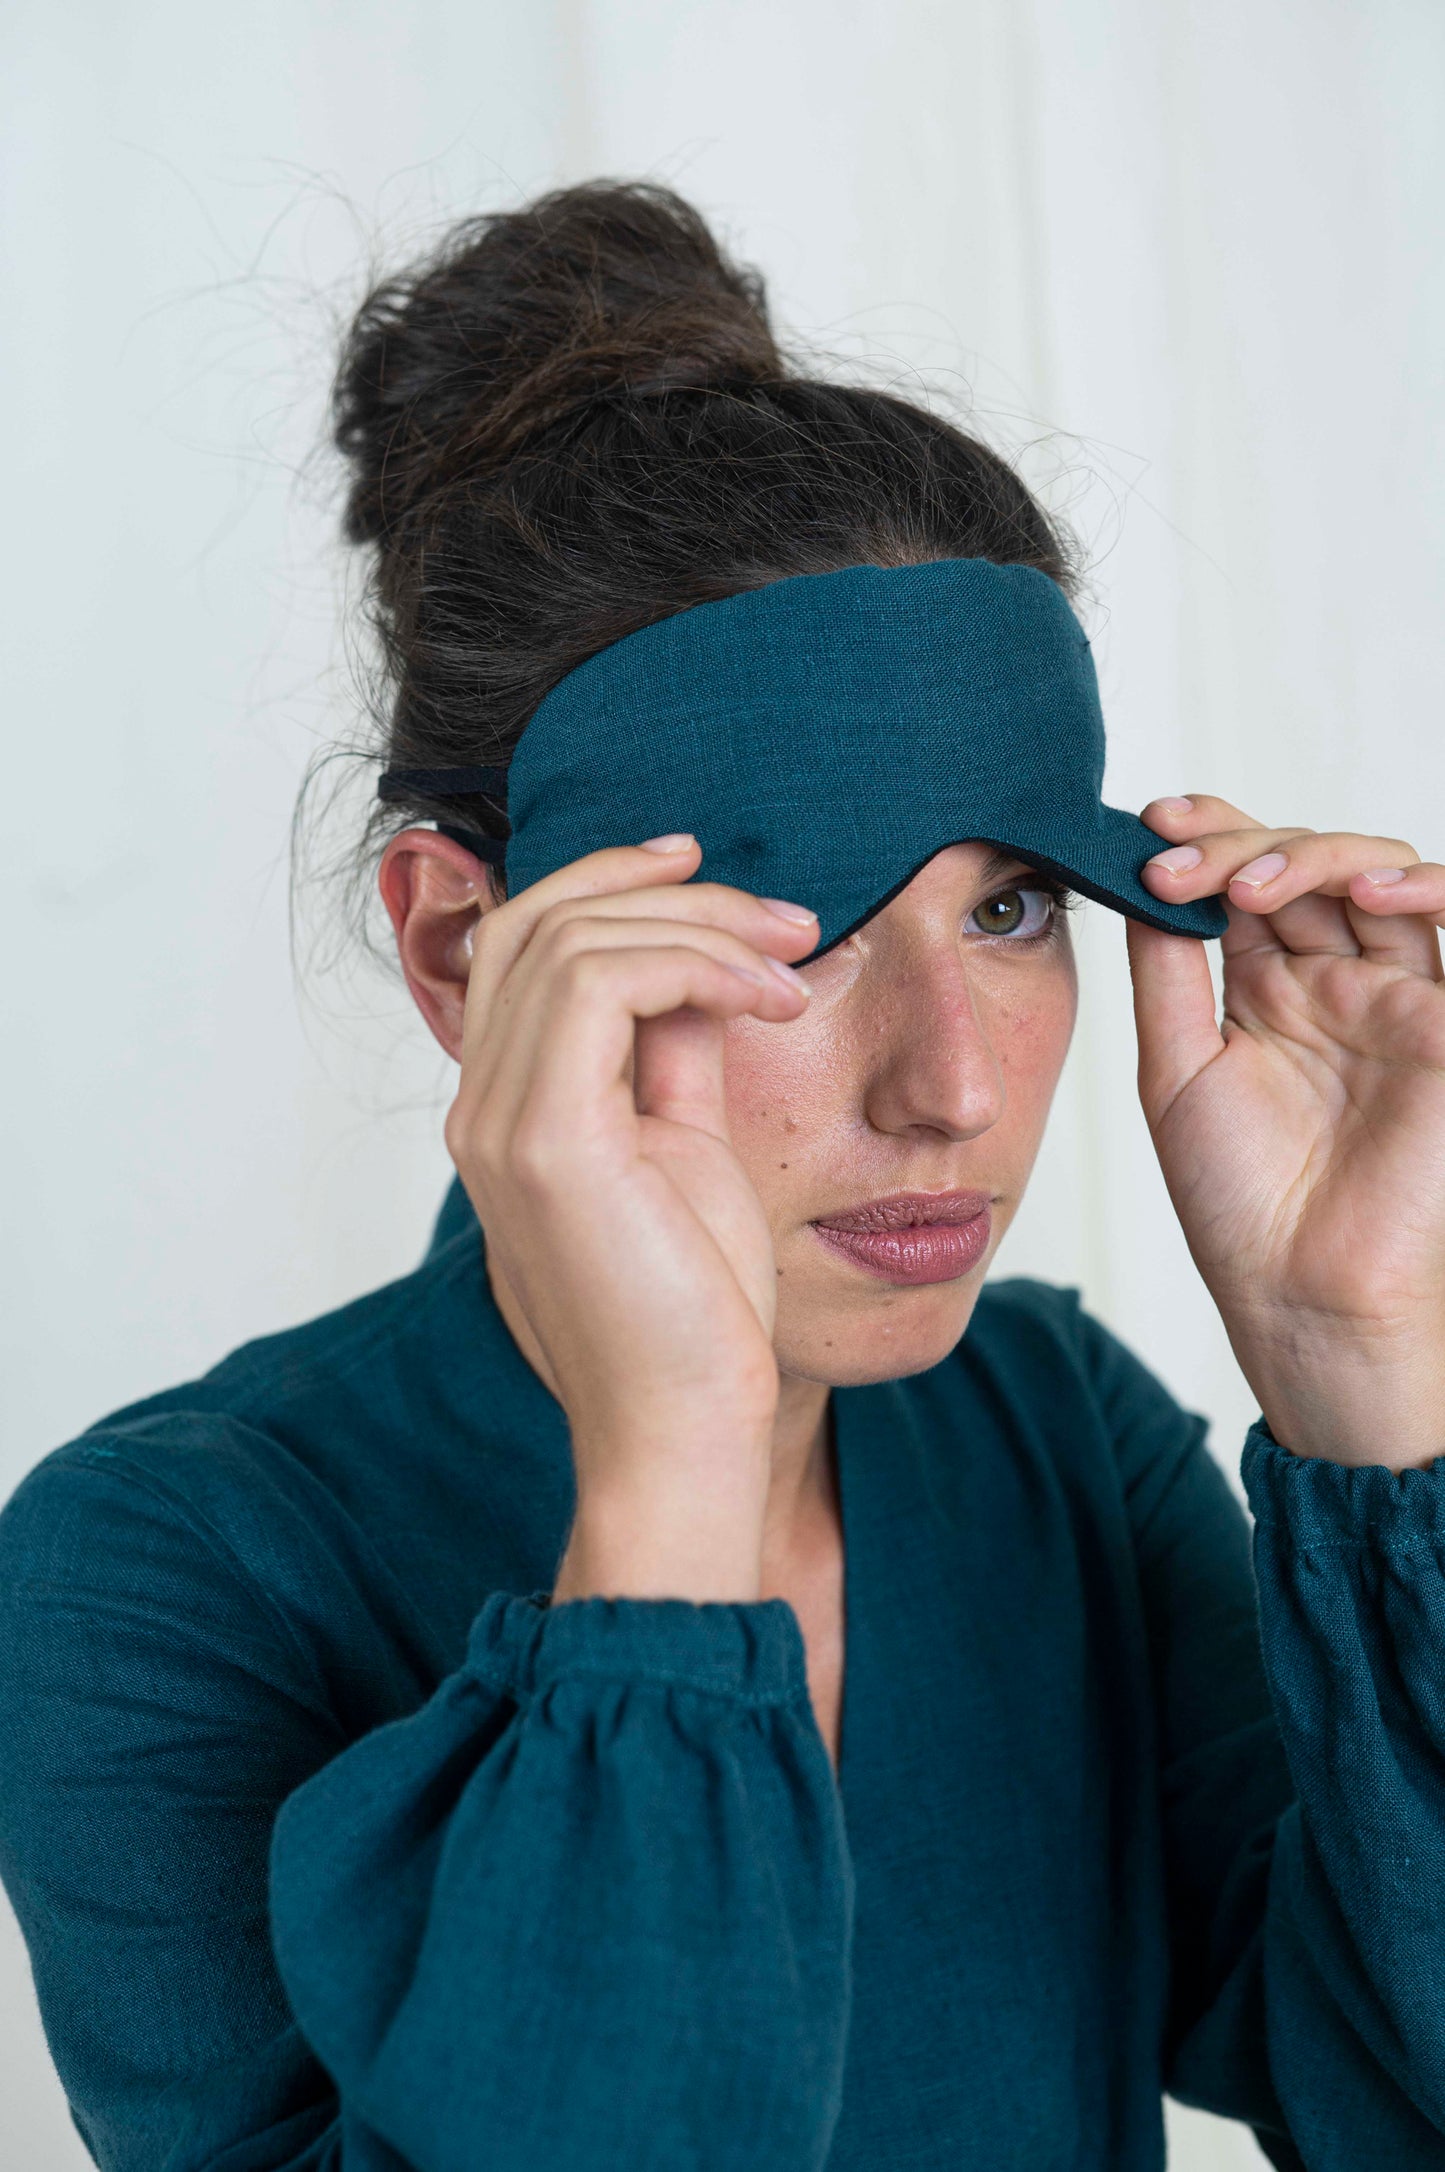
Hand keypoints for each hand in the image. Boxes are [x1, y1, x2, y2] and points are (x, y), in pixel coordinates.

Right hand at [443, 835, 818, 1584]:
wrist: (688, 1428)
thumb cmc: (696, 1308)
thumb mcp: (687, 1145)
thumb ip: (672, 1050)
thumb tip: (703, 959)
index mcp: (509, 1108)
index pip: (525, 945)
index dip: (607, 881)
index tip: (706, 865)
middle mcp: (482, 1108)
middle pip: (537, 921)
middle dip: (663, 888)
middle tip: (782, 913)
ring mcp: (501, 1123)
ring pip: (571, 938)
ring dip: (700, 925)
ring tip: (793, 958)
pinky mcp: (546, 1141)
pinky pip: (601, 983)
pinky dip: (697, 963)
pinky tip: (772, 999)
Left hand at [1126, 795, 1444, 1468]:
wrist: (1299, 1295)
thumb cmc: (1239, 1202)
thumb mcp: (1177, 1071)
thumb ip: (1167, 974)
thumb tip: (1136, 881)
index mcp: (1271, 989)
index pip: (1249, 877)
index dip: (1208, 836)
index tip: (1148, 823)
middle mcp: (1338, 981)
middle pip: (1309, 862)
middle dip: (1240, 841)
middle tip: (1176, 861)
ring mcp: (1399, 997)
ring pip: (1382, 876)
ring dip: (1317, 855)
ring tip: (1251, 885)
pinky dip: (1429, 886)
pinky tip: (1368, 890)